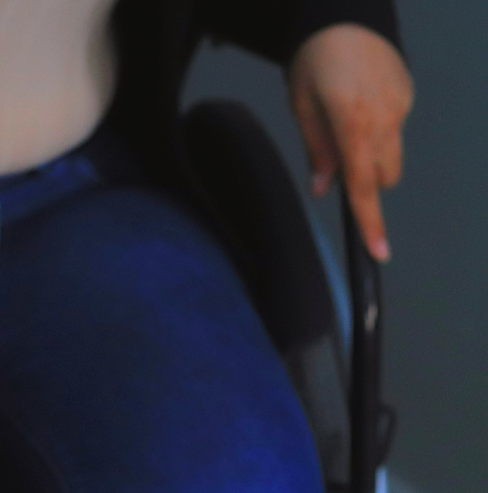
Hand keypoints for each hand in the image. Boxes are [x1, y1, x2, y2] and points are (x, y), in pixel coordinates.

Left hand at [288, 24, 413, 261]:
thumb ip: (317, 150)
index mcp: (353, 123)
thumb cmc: (316, 59)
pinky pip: (395, 128)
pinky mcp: (408, 96)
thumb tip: (325, 187)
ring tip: (345, 122)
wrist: (346, 17)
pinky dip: (378, 129)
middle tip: (335, 152)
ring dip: (371, 155)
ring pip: (392, 154)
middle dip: (364, 178)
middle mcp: (385, 118)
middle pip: (384, 175)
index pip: (364, 184)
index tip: (378, 250)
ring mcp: (402, 106)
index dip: (370, 221)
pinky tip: (360, 102)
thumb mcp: (302, 106)